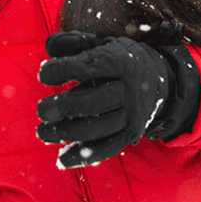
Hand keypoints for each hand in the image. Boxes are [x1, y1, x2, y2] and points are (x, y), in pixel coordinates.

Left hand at [36, 31, 183, 168]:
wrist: (158, 78)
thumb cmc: (116, 59)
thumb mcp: (99, 43)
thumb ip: (72, 42)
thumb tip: (50, 47)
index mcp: (120, 62)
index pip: (89, 67)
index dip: (62, 70)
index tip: (43, 75)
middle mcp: (129, 89)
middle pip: (93, 103)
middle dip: (63, 108)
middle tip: (41, 111)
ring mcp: (132, 114)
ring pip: (98, 128)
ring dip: (67, 133)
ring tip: (43, 132)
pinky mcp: (131, 134)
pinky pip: (108, 148)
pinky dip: (84, 156)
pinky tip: (62, 159)